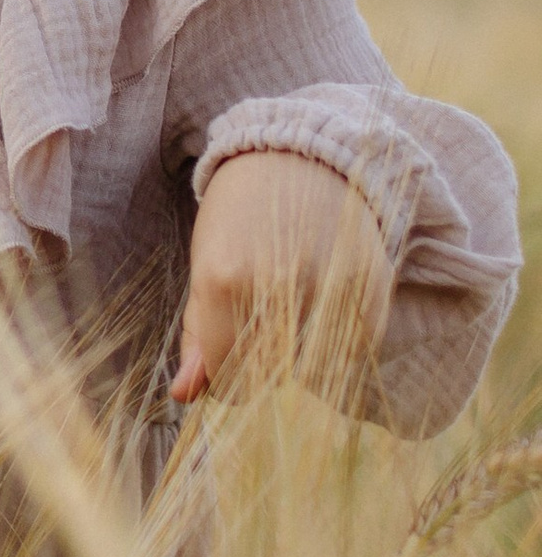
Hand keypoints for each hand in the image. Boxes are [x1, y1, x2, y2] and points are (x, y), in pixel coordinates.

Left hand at [173, 148, 393, 404]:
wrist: (301, 160)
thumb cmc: (239, 217)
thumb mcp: (204, 268)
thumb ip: (197, 338)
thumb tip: (185, 396)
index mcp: (225, 282)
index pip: (228, 382)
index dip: (224, 371)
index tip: (226, 343)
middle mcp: (280, 289)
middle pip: (269, 381)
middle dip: (259, 361)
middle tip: (261, 313)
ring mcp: (330, 293)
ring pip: (312, 374)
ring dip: (300, 355)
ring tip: (293, 303)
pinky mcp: (371, 295)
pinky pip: (353, 354)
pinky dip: (337, 341)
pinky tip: (323, 300)